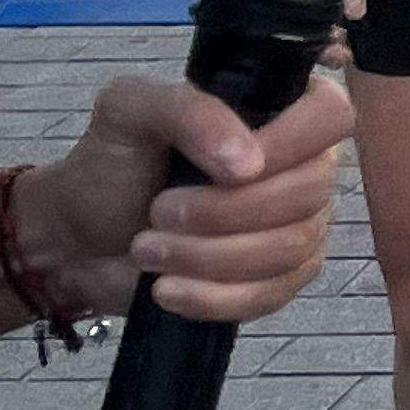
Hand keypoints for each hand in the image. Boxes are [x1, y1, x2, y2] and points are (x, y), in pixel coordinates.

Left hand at [22, 69, 354, 323]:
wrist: (79, 238)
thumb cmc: (111, 166)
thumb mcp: (131, 112)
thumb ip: (190, 111)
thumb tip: (247, 165)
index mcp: (283, 110)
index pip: (331, 116)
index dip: (287, 146)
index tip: (223, 171)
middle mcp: (305, 165)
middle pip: (311, 192)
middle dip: (225, 213)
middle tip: (159, 213)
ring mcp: (300, 225)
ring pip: (290, 248)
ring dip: (208, 257)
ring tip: (147, 250)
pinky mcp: (280, 280)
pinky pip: (273, 295)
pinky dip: (215, 298)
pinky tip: (167, 290)